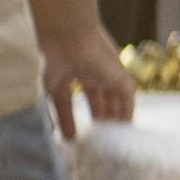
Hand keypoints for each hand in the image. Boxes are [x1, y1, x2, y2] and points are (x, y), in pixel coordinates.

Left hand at [39, 20, 142, 136]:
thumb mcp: (122, 81)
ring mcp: (71, 78)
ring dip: (79, 122)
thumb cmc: (99, 57)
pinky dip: (62, 121)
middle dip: (101, 118)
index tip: (121, 132)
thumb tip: (127, 122)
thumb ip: (127, 101)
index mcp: (111, 70)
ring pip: (76, 104)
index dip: (120, 112)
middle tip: (103, 139)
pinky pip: (56, 105)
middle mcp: (91, 73)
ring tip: (82, 141)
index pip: (118, 95)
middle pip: (98, 100)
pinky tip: (68, 137)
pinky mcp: (52, 83)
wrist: (67, 37)